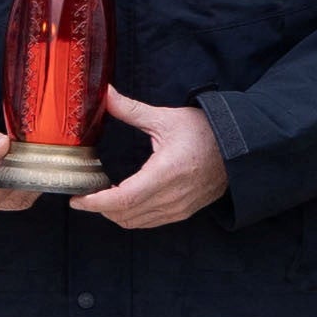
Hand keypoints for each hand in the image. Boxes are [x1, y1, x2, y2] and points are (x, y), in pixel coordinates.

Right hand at [0, 100, 37, 217]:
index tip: (17, 166)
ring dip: (27, 181)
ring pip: (14, 201)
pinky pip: (17, 196)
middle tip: (26, 157)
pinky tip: (25, 165)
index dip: (7, 187)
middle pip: (2, 202)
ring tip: (25, 158)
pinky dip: (26, 182)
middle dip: (21, 181)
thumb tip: (3, 147)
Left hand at [79, 88, 228, 229]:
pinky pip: (150, 222)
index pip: (123, 199)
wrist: (240, 148)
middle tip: (84, 194)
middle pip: (125, 215)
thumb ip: (131, 110)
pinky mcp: (184, 213)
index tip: (77, 199)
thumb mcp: (166, 118)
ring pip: (136, 222)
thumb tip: (105, 94)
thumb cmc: (205, 131)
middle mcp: (172, 197)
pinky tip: (123, 200)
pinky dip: (131, 216)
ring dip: (114, 214)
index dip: (96, 203)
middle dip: (100, 208)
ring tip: (101, 197)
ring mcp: (179, 209)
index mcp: (166, 173)